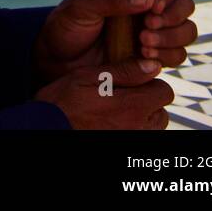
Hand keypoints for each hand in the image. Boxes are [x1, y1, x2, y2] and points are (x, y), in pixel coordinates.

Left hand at [33, 0, 197, 83]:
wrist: (59, 60)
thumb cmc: (67, 25)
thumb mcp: (81, 6)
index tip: (154, 4)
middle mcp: (147, 7)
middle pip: (184, 3)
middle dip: (173, 16)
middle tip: (147, 26)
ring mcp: (154, 31)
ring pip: (187, 30)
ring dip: (172, 38)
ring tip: (143, 44)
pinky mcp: (154, 56)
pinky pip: (178, 54)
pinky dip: (168, 56)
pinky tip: (145, 57)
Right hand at [35, 57, 174, 129]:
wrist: (47, 127)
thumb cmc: (63, 102)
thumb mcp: (88, 77)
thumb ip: (123, 71)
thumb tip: (152, 65)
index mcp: (132, 106)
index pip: (164, 91)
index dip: (149, 81)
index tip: (131, 80)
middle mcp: (137, 127)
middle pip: (160, 111)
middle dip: (147, 100)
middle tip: (122, 94)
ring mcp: (131, 139)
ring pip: (152, 126)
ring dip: (141, 116)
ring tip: (116, 109)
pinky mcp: (123, 145)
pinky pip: (139, 135)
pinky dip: (131, 127)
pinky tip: (111, 121)